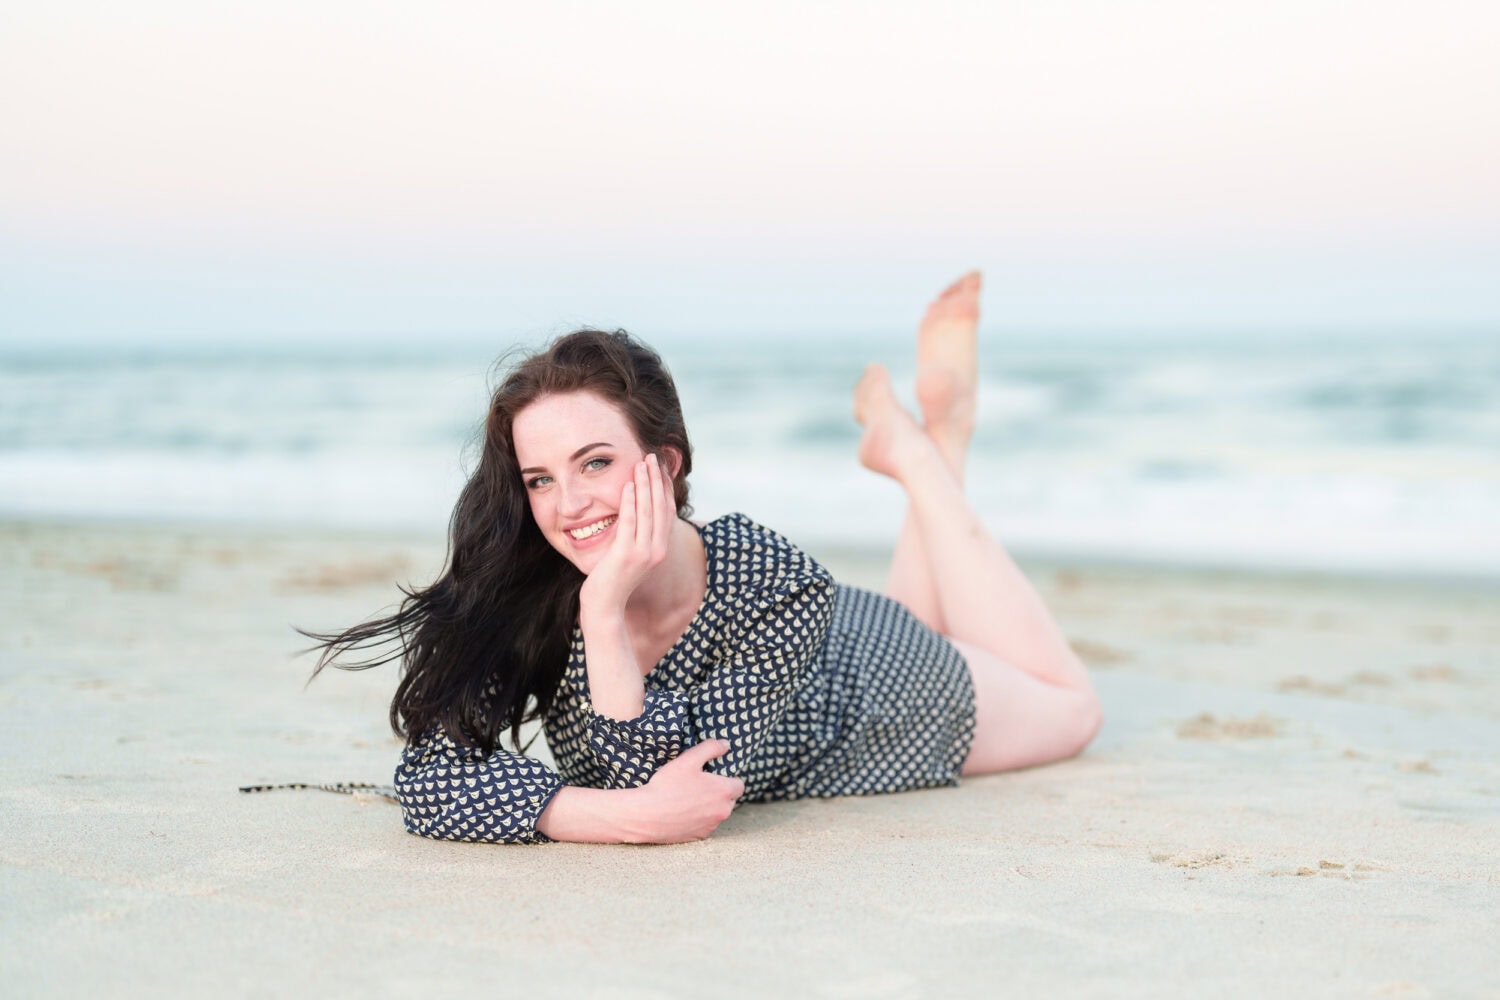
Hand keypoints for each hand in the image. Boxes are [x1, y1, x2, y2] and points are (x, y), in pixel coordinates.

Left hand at [579, 452, 674, 613]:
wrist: (604, 606)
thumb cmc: (611, 581)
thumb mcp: (628, 555)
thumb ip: (634, 536)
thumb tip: (631, 513)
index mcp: (659, 549)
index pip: (667, 511)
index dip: (665, 487)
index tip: (660, 467)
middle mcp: (657, 550)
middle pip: (661, 506)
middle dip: (657, 479)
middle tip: (651, 456)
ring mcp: (643, 553)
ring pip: (648, 510)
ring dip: (645, 484)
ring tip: (641, 463)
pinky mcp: (627, 554)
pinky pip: (630, 522)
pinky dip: (630, 501)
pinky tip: (628, 485)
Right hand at [623, 739, 743, 843]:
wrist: (646, 815)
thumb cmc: (667, 785)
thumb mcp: (688, 759)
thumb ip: (710, 748)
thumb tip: (726, 744)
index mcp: (724, 791)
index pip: (739, 785)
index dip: (728, 778)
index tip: (714, 776)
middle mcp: (722, 811)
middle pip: (730, 800)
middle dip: (720, 793)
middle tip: (700, 785)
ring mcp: (711, 826)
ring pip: (717, 813)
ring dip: (710, 807)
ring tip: (690, 798)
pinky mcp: (699, 837)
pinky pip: (705, 825)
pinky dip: (699, 819)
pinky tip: (684, 812)